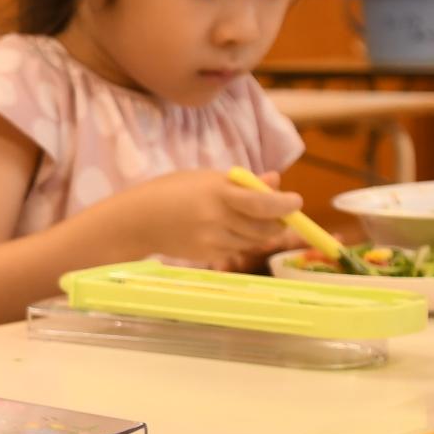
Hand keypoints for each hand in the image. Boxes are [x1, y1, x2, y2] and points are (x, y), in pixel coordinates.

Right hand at [106, 168, 302, 268]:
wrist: (137, 220)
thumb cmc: (171, 191)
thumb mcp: (205, 179)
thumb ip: (241, 184)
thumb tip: (275, 183)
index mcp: (218, 192)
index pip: (263, 203)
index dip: (285, 205)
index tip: (296, 202)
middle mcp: (218, 218)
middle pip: (266, 227)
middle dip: (278, 221)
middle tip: (276, 212)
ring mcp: (213, 240)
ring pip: (255, 241)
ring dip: (260, 232)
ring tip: (245, 219)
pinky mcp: (208, 255)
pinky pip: (237, 250)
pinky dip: (240, 241)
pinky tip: (223, 230)